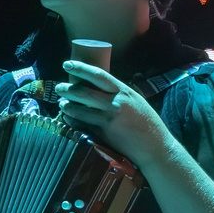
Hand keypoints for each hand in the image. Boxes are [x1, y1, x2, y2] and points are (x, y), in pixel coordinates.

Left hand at [56, 61, 171, 166]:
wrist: (154, 147)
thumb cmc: (148, 124)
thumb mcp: (136, 101)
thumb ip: (119, 94)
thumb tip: (100, 88)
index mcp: (124, 92)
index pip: (98, 75)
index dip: (80, 68)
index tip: (68, 64)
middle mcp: (115, 103)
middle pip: (84, 92)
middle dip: (67, 89)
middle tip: (59, 87)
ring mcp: (108, 119)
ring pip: (79, 109)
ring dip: (67, 106)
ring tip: (61, 103)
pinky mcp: (103, 134)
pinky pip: (82, 125)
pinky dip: (72, 121)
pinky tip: (67, 119)